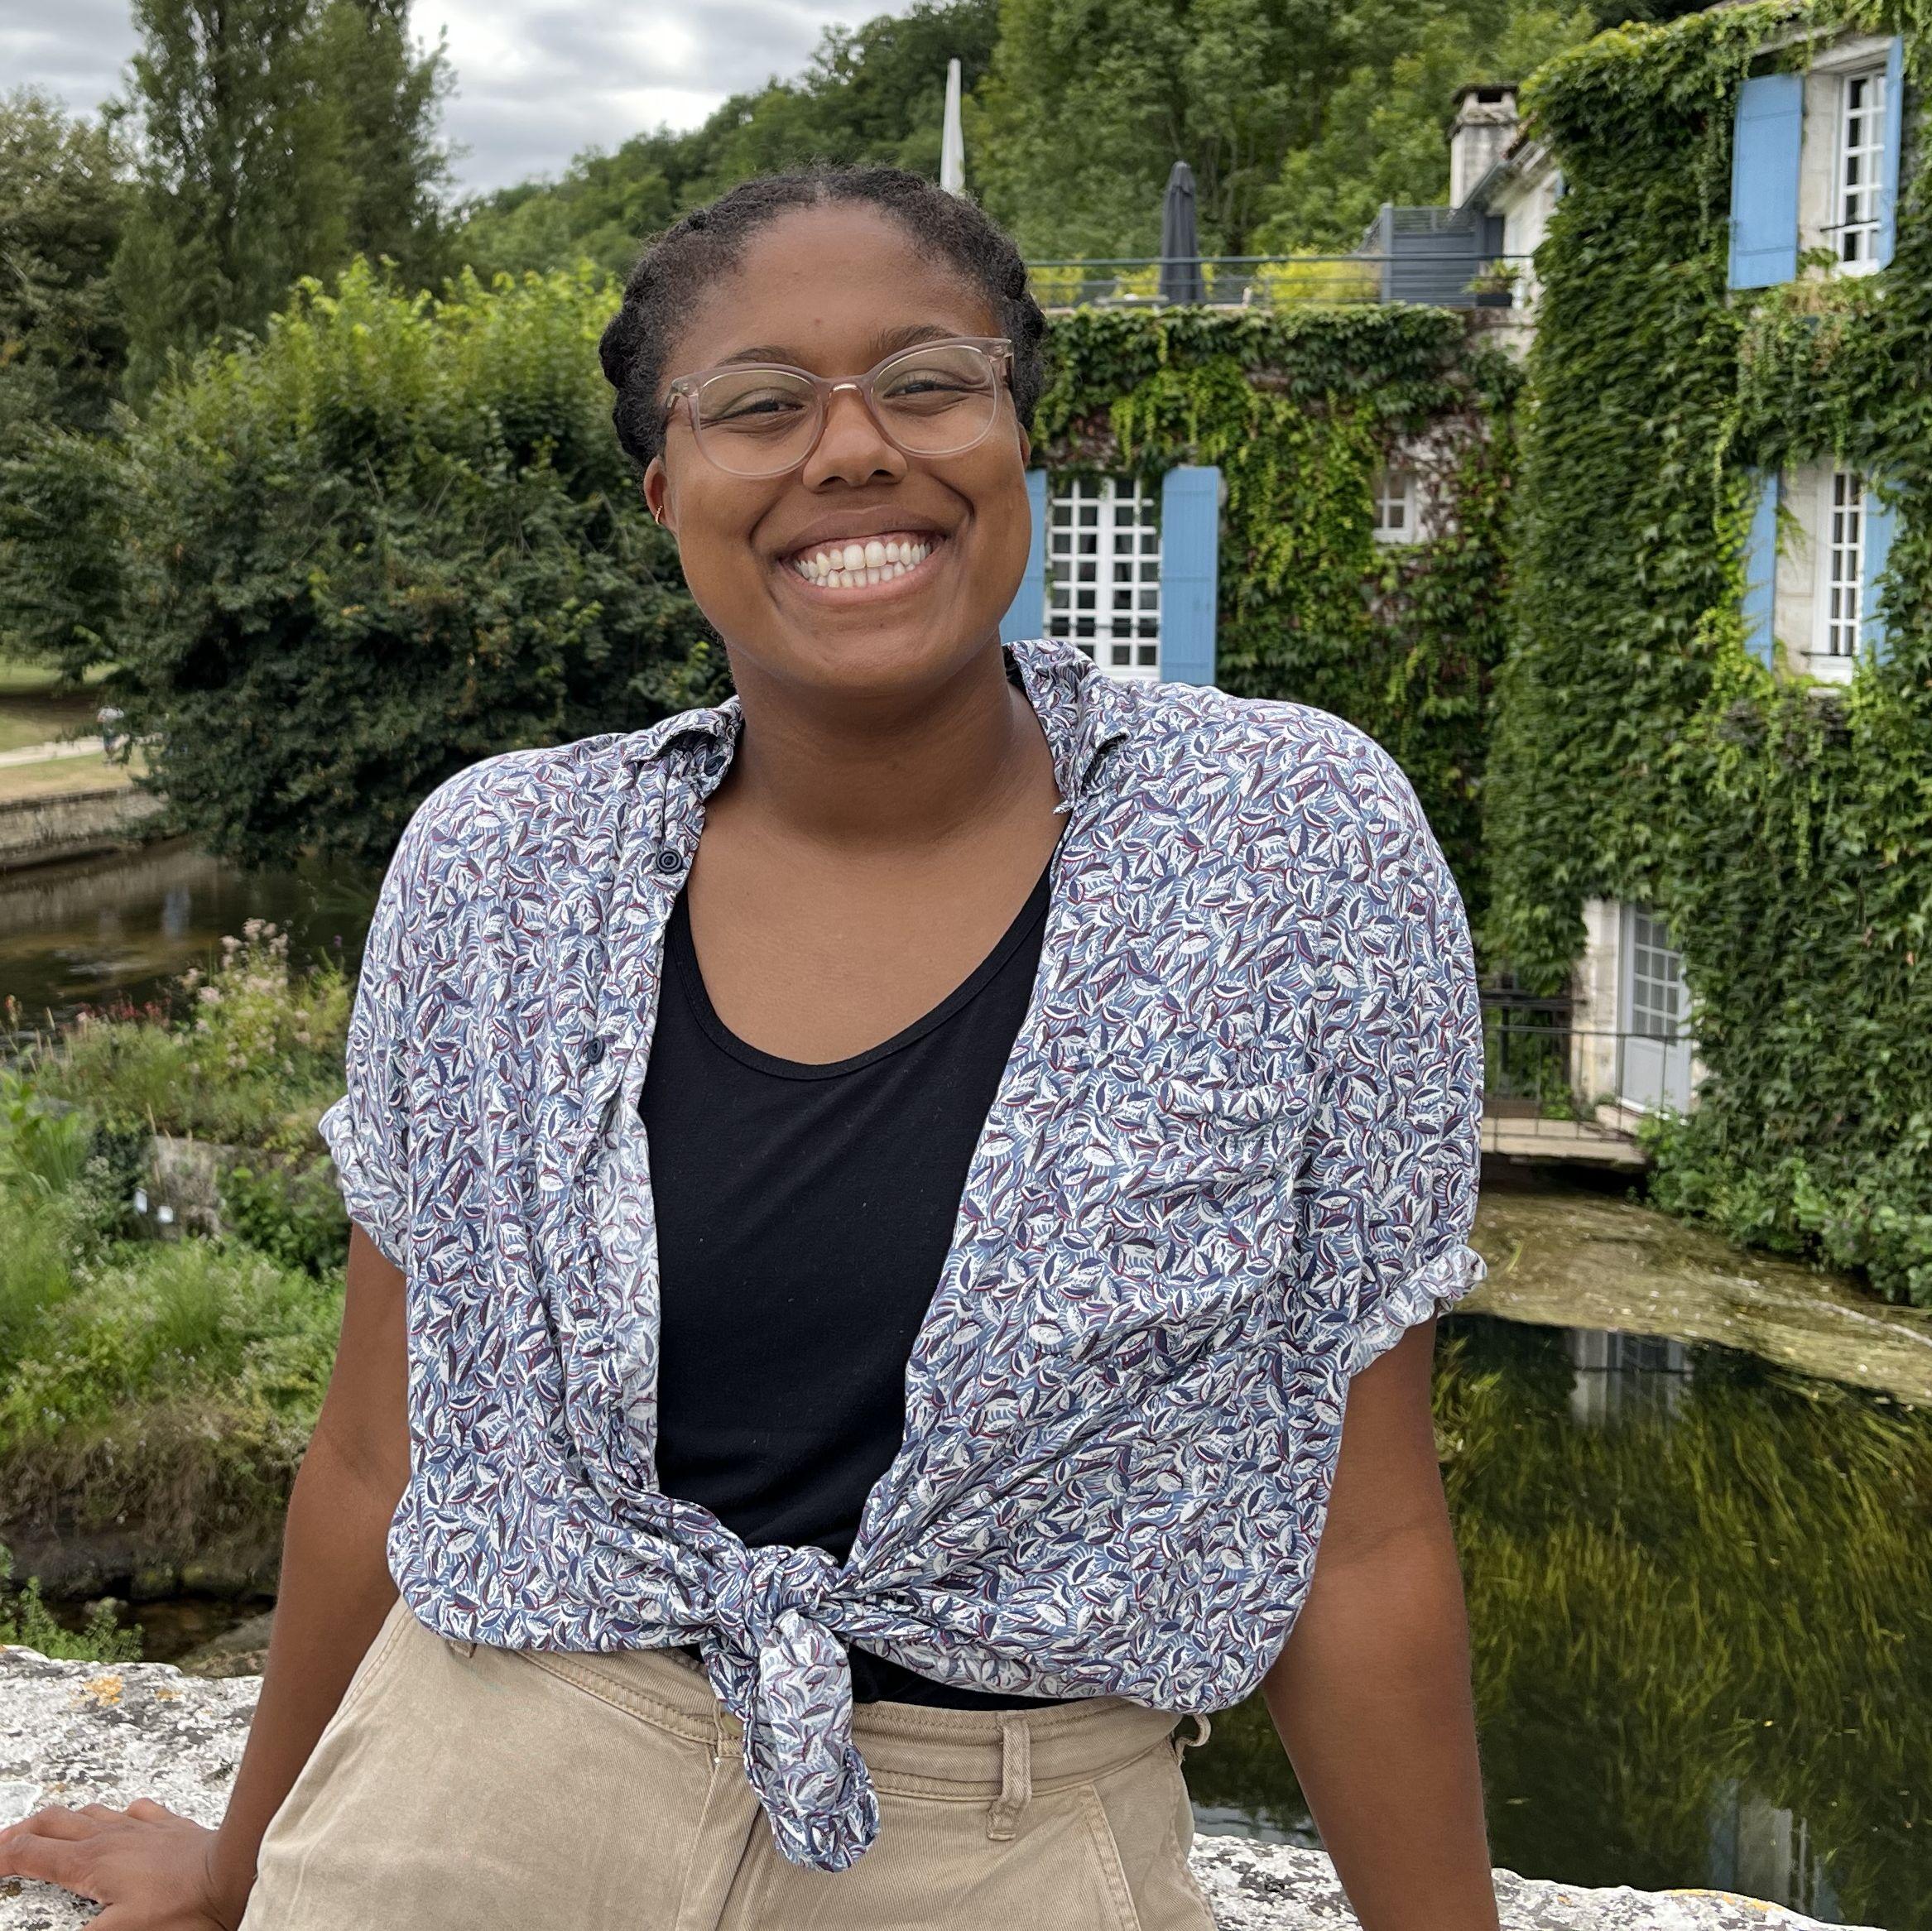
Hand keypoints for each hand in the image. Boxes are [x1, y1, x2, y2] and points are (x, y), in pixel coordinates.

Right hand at [0, 1797, 247, 1929]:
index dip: (1, 1858)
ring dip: (61, 1820)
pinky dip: (115, 1815)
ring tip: (48, 1828)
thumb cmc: (183, 1905)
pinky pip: (135, 1811)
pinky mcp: (168, 1826)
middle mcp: (110, 1837)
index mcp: (89, 1862)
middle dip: (21, 1832)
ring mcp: (140, 1827)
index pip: (29, 1853)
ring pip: (89, 1812)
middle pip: (52, 1822)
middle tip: (4, 1844)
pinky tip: (120, 1818)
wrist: (234, 1870)